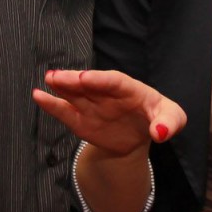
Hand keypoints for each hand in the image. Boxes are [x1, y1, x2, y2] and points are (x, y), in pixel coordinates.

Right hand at [33, 69, 185, 157]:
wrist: (138, 135)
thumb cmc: (158, 118)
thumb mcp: (172, 117)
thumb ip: (169, 122)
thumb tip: (160, 133)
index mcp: (129, 87)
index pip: (113, 81)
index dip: (99, 80)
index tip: (85, 78)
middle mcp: (106, 93)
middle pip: (88, 84)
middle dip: (74, 80)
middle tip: (58, 76)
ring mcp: (92, 105)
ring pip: (74, 94)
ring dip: (61, 86)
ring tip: (48, 79)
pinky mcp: (81, 120)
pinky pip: (65, 112)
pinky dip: (52, 105)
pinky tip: (39, 96)